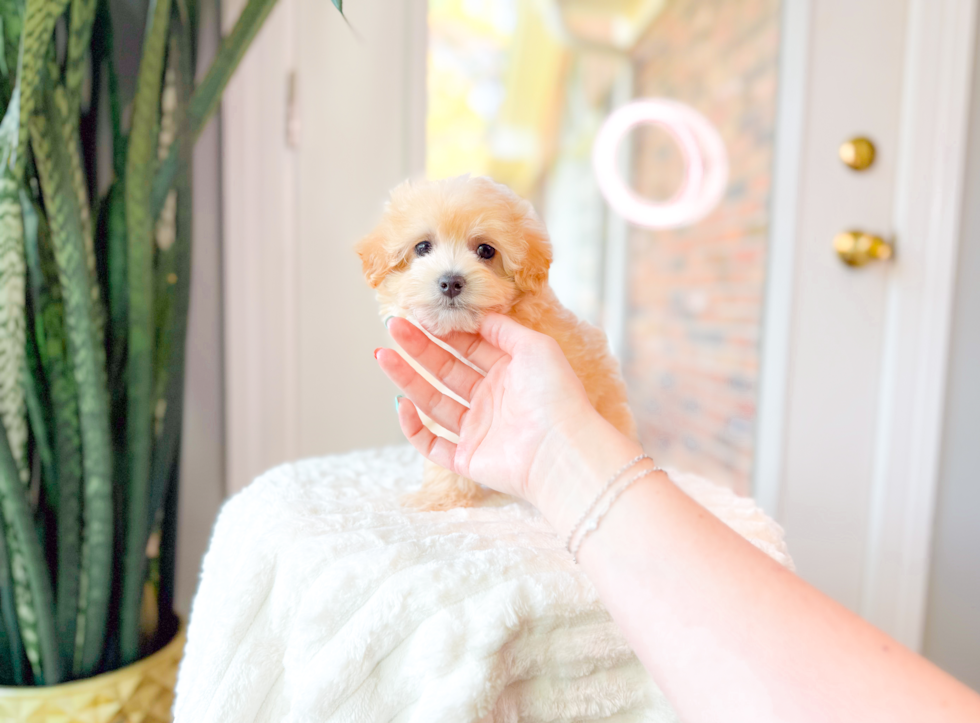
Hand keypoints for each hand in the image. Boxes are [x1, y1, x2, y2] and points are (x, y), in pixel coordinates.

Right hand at [375, 314, 604, 504]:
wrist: (560, 450)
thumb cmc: (555, 395)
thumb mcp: (535, 346)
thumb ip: (503, 328)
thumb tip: (476, 313)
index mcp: (509, 373)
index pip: (470, 347)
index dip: (445, 331)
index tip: (421, 313)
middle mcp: (492, 400)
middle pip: (447, 370)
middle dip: (419, 348)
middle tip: (394, 327)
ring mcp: (479, 431)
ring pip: (433, 402)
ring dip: (407, 379)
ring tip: (383, 354)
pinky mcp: (468, 459)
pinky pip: (432, 445)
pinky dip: (413, 428)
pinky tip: (402, 402)